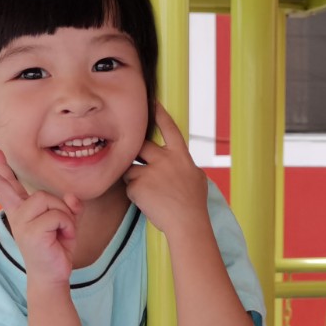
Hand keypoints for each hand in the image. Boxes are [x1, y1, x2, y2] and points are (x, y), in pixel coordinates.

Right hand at [0, 149, 81, 284]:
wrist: (53, 277)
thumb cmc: (56, 249)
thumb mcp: (67, 223)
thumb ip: (69, 207)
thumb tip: (71, 197)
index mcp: (22, 211)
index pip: (9, 186)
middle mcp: (18, 214)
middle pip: (3, 186)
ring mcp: (21, 222)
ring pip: (48, 199)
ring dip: (64, 215)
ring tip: (62, 231)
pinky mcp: (31, 232)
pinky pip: (58, 216)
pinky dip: (68, 226)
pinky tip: (62, 238)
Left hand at [124, 103, 208, 239]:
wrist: (187, 224)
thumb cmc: (194, 204)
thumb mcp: (197, 178)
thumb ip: (185, 165)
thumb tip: (182, 162)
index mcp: (181, 156)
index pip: (169, 128)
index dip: (159, 114)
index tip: (151, 101)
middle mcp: (165, 159)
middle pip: (141, 145)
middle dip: (136, 151)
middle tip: (139, 161)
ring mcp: (150, 171)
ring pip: (131, 167)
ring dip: (135, 178)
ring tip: (150, 193)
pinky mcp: (138, 185)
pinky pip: (129, 186)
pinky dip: (135, 195)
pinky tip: (148, 202)